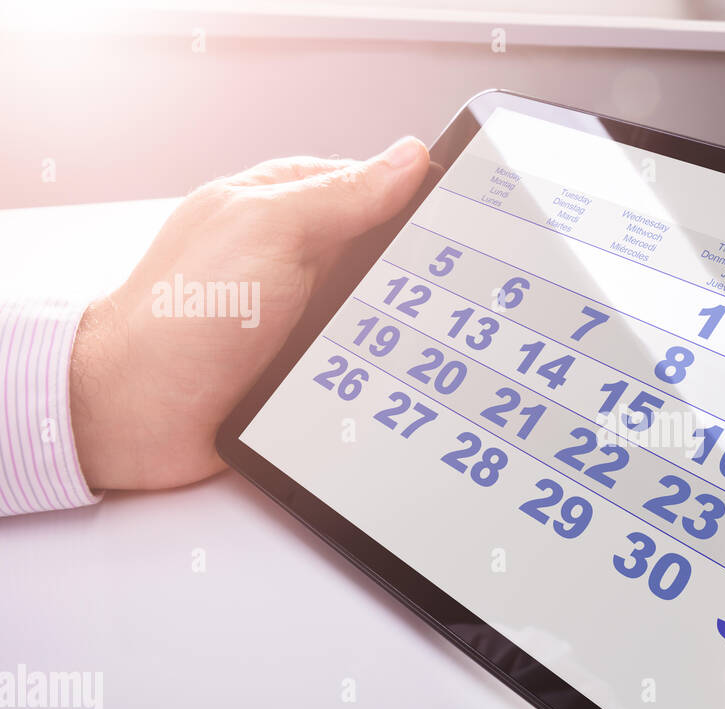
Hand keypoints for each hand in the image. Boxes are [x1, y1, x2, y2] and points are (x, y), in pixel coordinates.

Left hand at [70, 137, 429, 489]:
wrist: (143, 414)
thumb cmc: (184, 315)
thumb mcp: (272, 231)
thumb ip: (342, 195)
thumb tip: (407, 158)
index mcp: (281, 205)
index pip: (371, 185)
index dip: (416, 200)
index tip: (461, 223)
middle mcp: (293, 256)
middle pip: (383, 253)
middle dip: (414, 273)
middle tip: (449, 289)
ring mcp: (300, 314)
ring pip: (381, 312)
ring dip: (401, 328)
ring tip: (429, 340)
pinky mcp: (305, 367)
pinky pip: (366, 362)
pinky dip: (384, 370)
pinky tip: (400, 378)